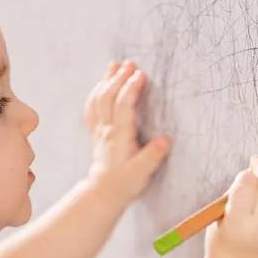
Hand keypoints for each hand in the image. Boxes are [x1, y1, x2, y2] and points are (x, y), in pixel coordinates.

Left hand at [84, 60, 171, 208]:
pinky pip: (93, 108)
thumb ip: (153, 156)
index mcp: (119, 136)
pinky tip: (102, 84)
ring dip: (106, 81)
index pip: (123, 106)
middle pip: (109, 97)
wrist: (104, 193)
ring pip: (99, 100)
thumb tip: (164, 140)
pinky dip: (96, 93)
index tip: (140, 75)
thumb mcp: (142, 173)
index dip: (131, 89)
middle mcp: (107, 130)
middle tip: (130, 64)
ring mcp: (100, 130)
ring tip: (115, 65)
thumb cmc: (124, 183)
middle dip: (119, 78)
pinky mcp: (98, 133)